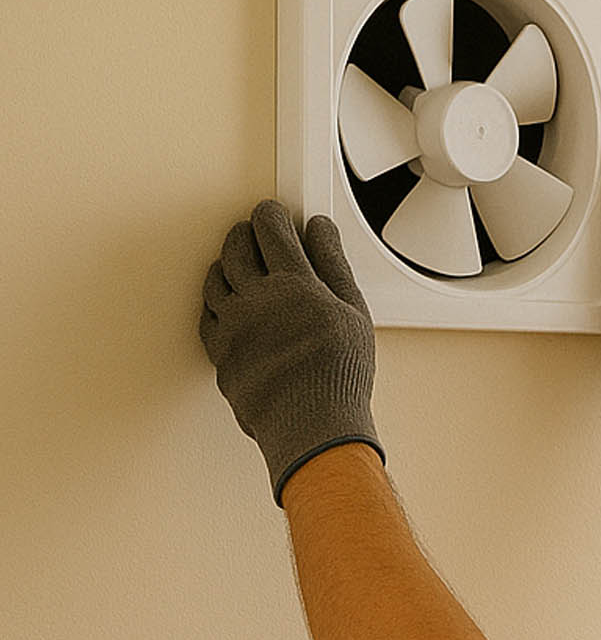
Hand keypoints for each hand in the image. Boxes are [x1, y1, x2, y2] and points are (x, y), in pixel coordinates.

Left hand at [200, 200, 385, 505]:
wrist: (313, 425)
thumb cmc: (340, 374)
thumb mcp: (354, 314)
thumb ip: (333, 265)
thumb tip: (320, 230)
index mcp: (293, 283)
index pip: (271, 229)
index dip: (270, 215)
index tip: (273, 213)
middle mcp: (255, 298)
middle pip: (236, 247)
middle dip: (245, 233)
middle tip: (254, 233)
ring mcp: (231, 325)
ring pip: (216, 277)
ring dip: (226, 264)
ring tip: (239, 265)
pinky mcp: (218, 351)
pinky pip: (206, 314)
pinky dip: (216, 301)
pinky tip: (228, 303)